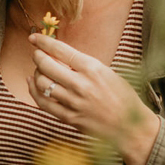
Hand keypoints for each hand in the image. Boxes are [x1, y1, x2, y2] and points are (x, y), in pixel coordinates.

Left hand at [28, 33, 159, 164]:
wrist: (131, 127)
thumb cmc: (122, 97)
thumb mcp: (107, 72)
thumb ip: (84, 65)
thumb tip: (59, 55)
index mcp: (92, 68)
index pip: (60, 50)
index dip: (43, 41)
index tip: (34, 37)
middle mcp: (81, 84)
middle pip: (46, 65)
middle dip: (37, 56)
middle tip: (37, 54)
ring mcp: (73, 102)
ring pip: (42, 83)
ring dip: (36, 73)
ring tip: (40, 71)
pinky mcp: (69, 118)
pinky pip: (43, 103)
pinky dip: (34, 91)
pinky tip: (33, 84)